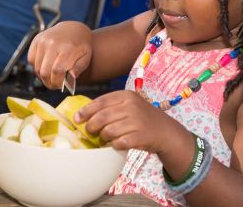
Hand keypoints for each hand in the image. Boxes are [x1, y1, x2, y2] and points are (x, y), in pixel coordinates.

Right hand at [27, 21, 91, 88]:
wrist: (73, 29)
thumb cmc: (81, 46)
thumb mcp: (86, 57)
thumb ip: (79, 68)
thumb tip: (71, 78)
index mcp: (68, 47)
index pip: (57, 70)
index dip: (57, 82)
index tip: (61, 86)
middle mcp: (53, 43)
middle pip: (45, 71)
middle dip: (49, 82)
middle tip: (54, 86)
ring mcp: (43, 41)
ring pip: (37, 68)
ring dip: (43, 77)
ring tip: (51, 77)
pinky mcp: (36, 40)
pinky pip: (31, 60)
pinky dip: (37, 67)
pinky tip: (46, 67)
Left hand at [75, 90, 189, 153]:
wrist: (165, 131)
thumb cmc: (143, 118)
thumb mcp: (131, 104)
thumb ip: (112, 106)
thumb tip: (85, 115)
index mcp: (126, 96)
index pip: (100, 102)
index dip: (86, 111)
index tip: (77, 118)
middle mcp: (131, 107)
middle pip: (100, 118)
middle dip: (91, 127)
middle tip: (90, 132)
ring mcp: (136, 122)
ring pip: (107, 132)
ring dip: (103, 137)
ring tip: (107, 138)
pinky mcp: (139, 137)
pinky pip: (117, 143)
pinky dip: (114, 145)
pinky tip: (118, 143)